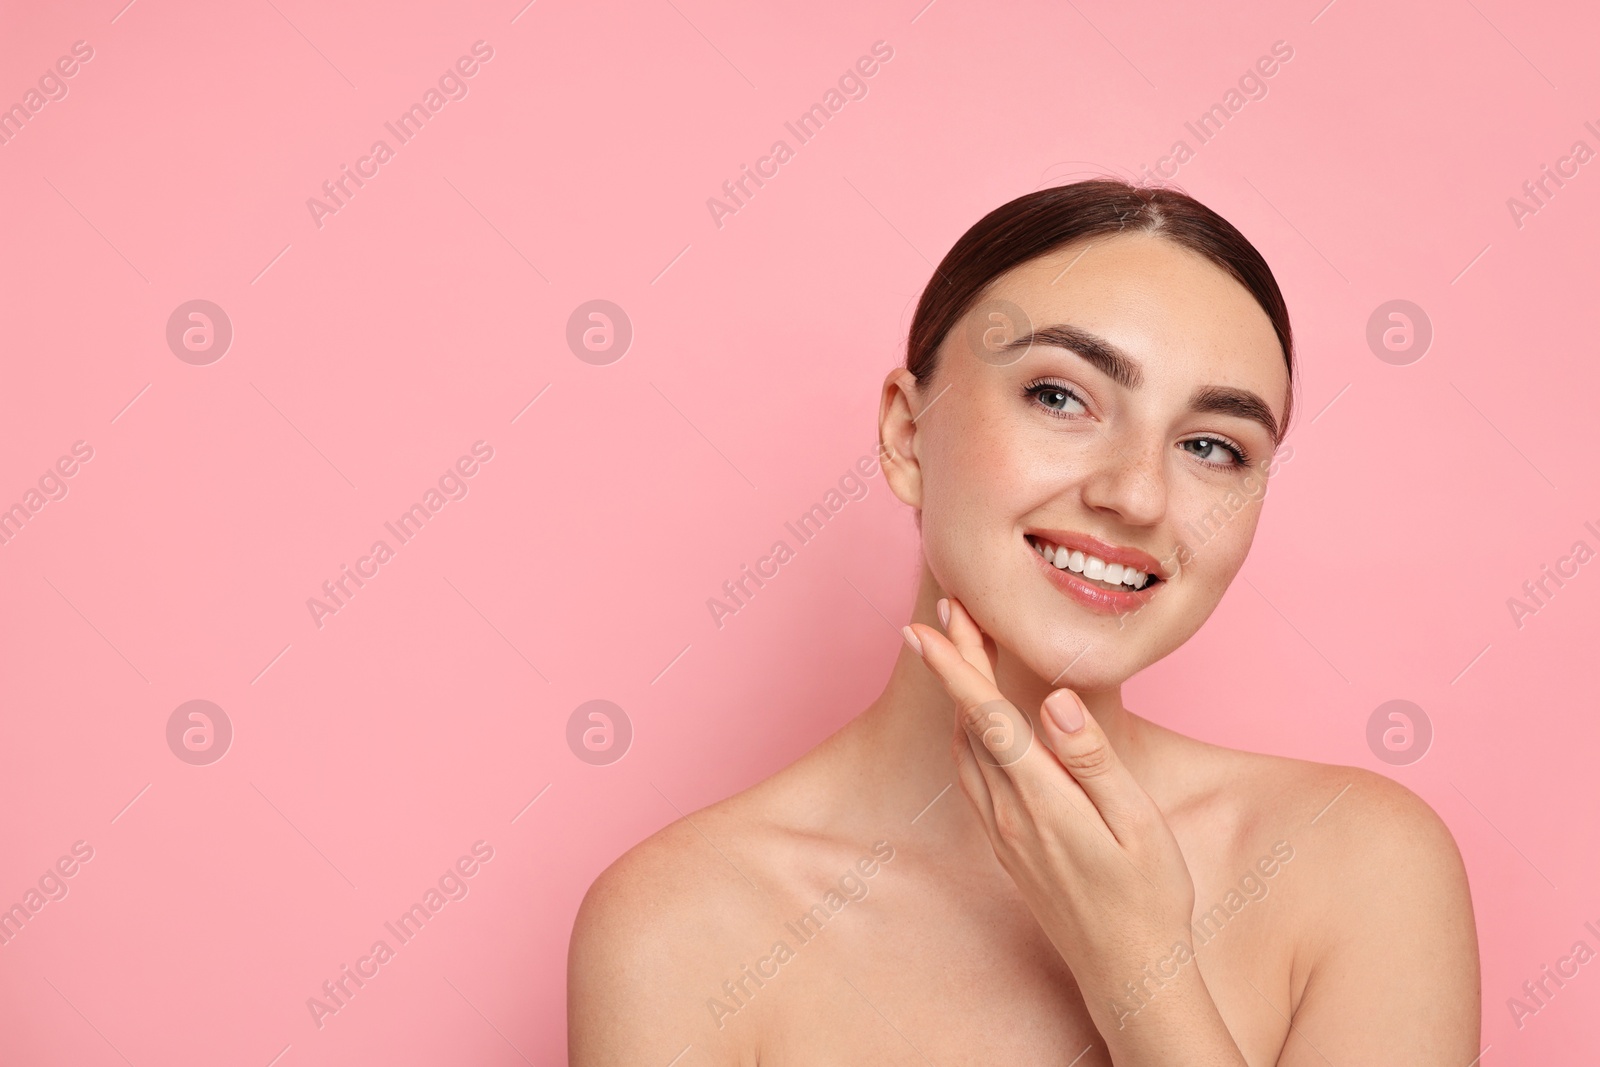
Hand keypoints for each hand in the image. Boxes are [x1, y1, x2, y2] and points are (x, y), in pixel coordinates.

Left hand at [904, 597, 1198, 1018]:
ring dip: (959, 697)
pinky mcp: (1007, 848)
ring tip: (960, 649)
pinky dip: (969, 734)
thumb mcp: (1136, 825)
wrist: (1128, 974)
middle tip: (945, 612)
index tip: (928, 626)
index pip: (986, 718)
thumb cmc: (1149, 898)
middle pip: (968, 724)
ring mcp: (1004, 834)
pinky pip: (974, 779)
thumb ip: (1091, 759)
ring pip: (965, 751)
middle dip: (954, 664)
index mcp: (1042, 801)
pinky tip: (978, 720)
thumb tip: (1052, 700)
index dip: (956, 667)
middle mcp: (1010, 816)